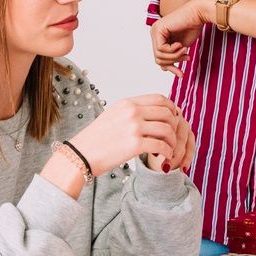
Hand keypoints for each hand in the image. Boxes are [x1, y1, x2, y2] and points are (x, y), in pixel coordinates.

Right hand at [68, 94, 193, 174]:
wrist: (80, 154)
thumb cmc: (95, 138)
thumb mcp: (112, 115)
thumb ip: (131, 111)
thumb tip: (149, 112)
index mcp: (127, 103)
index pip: (159, 98)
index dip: (171, 108)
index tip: (174, 117)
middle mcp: (132, 112)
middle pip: (166, 113)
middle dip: (174, 124)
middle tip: (174, 135)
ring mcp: (134, 127)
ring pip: (167, 129)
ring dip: (172, 140)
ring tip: (170, 148)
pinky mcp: (134, 145)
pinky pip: (161, 146)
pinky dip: (167, 152)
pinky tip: (165, 157)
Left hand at [150, 17, 190, 72]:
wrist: (198, 14)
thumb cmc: (192, 28)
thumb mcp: (180, 48)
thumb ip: (172, 56)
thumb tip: (163, 69)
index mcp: (159, 37)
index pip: (159, 58)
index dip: (170, 67)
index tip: (181, 73)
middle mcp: (154, 33)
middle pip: (158, 58)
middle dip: (173, 61)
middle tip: (186, 57)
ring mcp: (155, 30)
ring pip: (159, 55)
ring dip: (174, 56)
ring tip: (185, 50)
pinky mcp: (158, 29)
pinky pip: (162, 49)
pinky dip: (173, 50)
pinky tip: (181, 44)